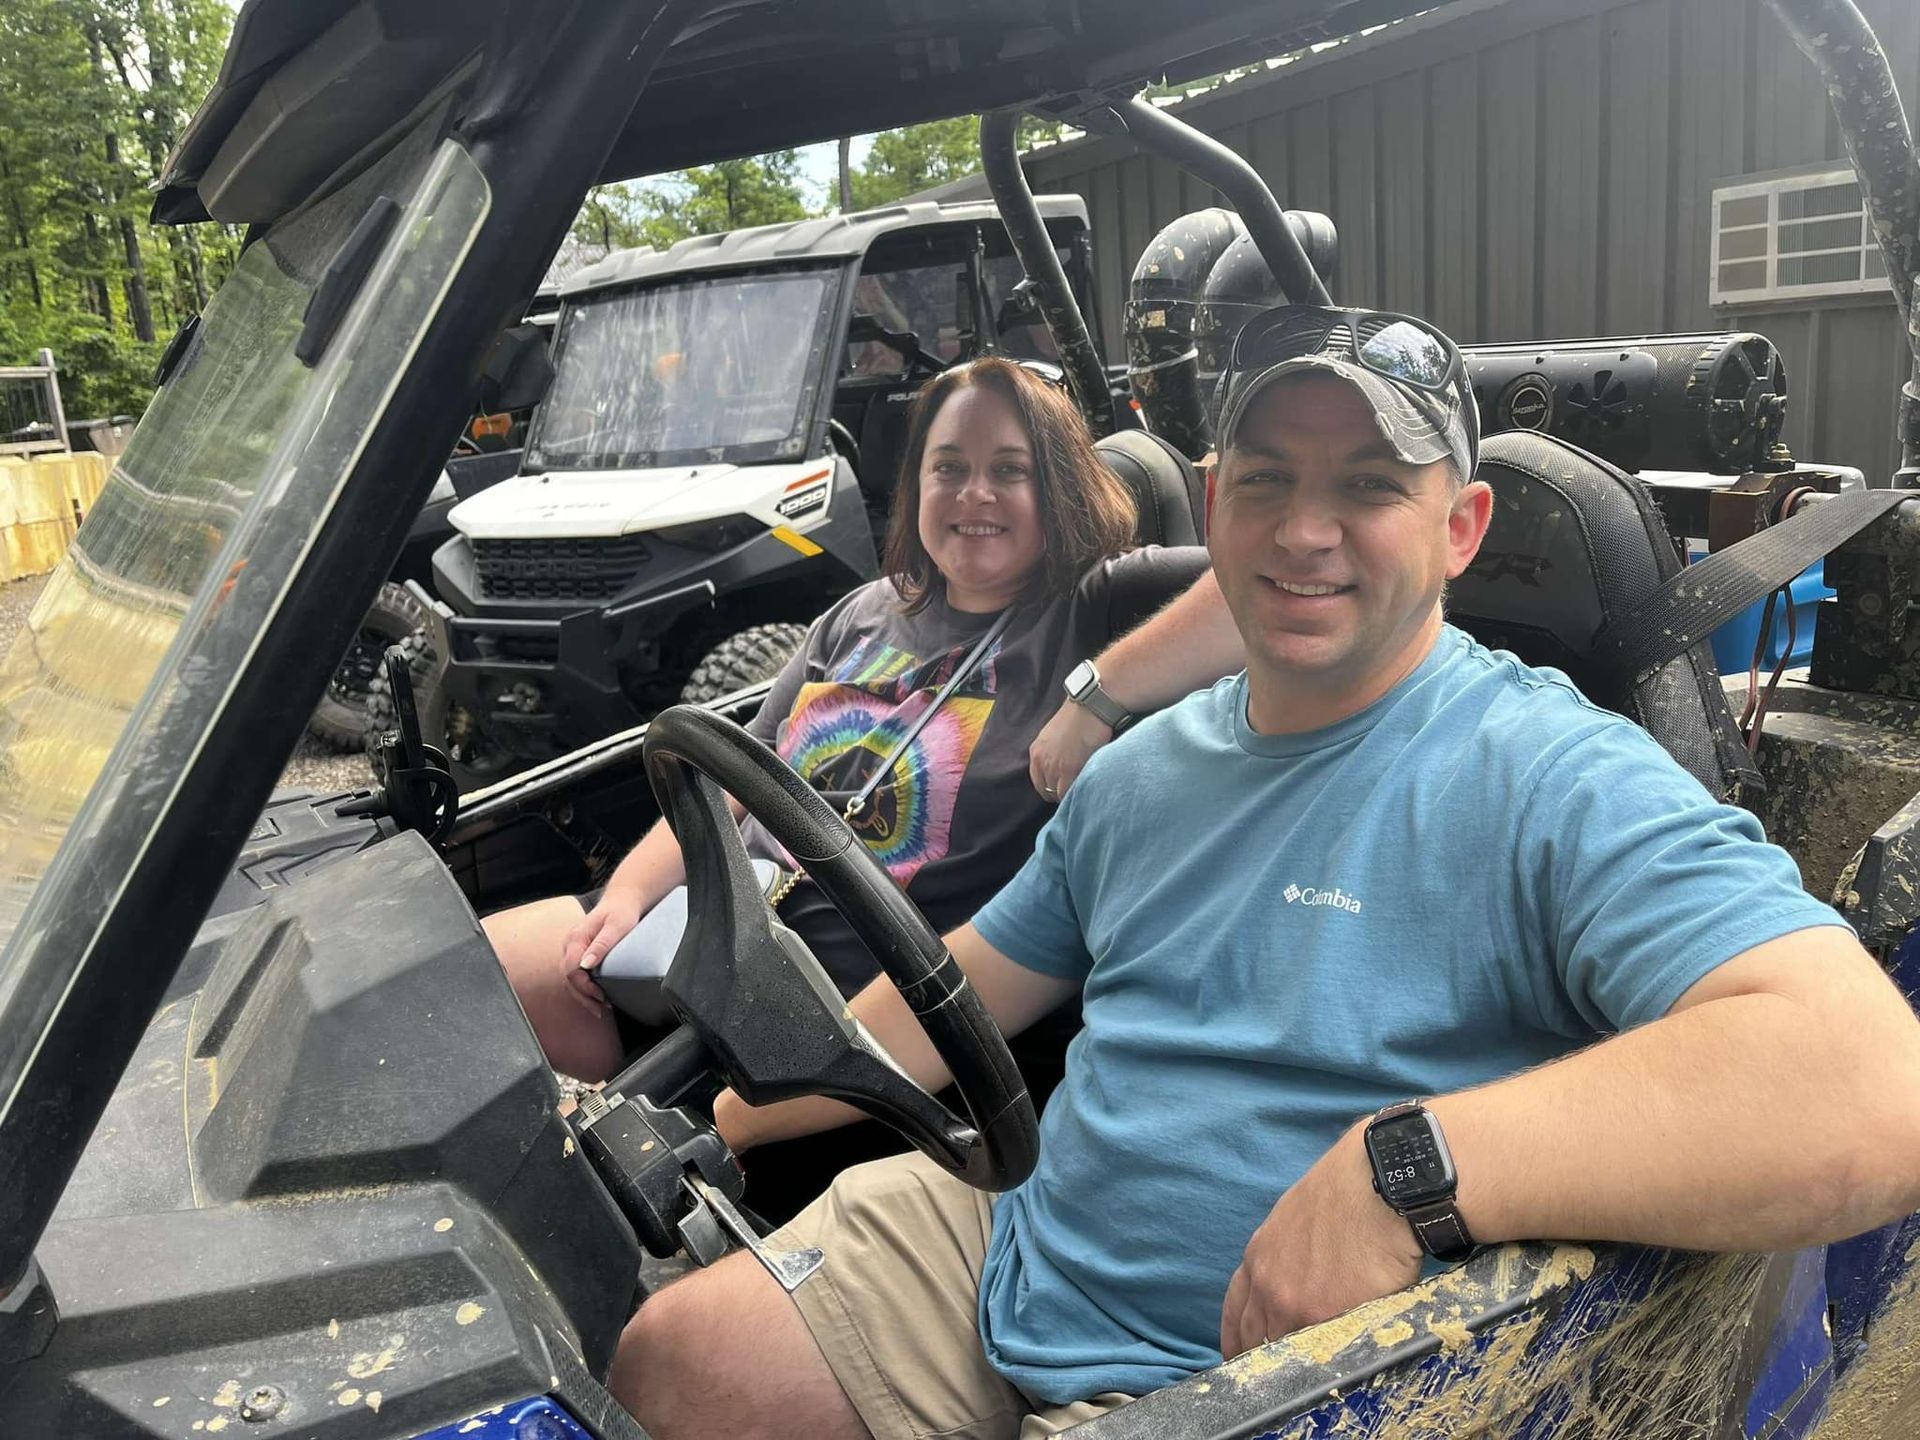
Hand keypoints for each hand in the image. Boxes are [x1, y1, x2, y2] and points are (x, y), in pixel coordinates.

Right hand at [561, 892, 645, 1006]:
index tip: (600, 996)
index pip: (572, 970)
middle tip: (601, 1010)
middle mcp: (569, 945)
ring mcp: (572, 950)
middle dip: (583, 997)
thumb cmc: (621, 912)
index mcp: (576, 938)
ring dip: (583, 996)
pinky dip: (584, 989)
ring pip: (570, 979)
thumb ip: (601, 944)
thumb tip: (586, 964)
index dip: (584, 987)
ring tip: (600, 1008)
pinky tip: (596, 997)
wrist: (622, 901)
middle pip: (569, 978)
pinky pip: (576, 975)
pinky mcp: (578, 953)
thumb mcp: (617, 926)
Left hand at [1028, 700, 1113, 802]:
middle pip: (1047, 790)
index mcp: (1036, 751)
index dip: (1051, 788)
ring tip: (1083, 789)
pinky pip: (1071, 792)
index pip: (1038, 782)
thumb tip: (1061, 768)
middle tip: (1074, 791)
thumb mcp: (1054, 734)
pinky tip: (1088, 787)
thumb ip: (1052, 752)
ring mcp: (1055, 767)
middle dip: (1060, 793)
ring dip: (1070, 794)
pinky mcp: (1070, 770)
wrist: (1091, 705)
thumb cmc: (1079, 716)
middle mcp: (1042, 760)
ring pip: (1059, 794)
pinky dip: (1079, 792)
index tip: (1062, 789)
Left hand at [1219, 1125, 1422, 1359]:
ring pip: (1282, 1351)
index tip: (1239, 1356)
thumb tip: (1297, 1277)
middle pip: (1253, 1338)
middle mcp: (1267, 1283)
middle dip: (1259, 1359)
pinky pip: (1317, 1353)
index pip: (1235, 1310)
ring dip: (1293, 1365)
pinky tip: (1332, 1370)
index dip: (1236, 1338)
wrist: (1376, 1187)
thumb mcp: (1296, 1219)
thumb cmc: (1346, 1193)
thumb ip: (1286, 1254)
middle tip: (1272, 1378)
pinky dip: (1322, 1363)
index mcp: (1258, 1257)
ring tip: (1308, 1376)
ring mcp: (1293, 1304)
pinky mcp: (1325, 1317)